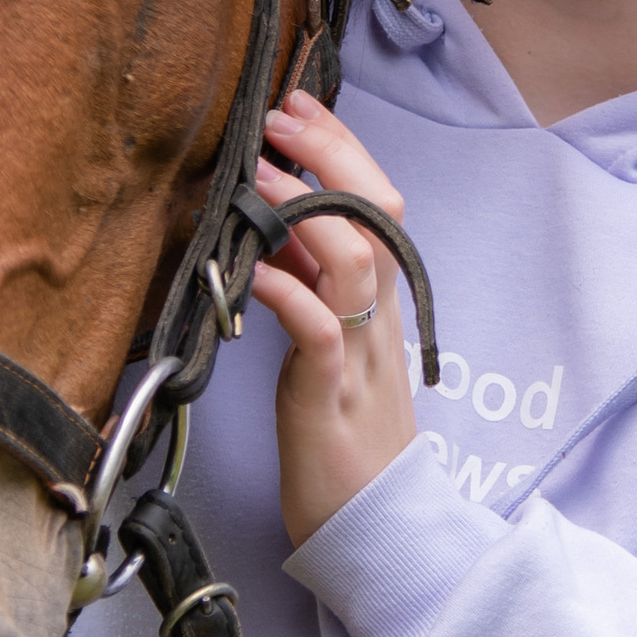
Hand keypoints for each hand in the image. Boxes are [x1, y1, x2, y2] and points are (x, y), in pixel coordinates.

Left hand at [249, 91, 420, 547]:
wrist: (369, 530)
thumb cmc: (339, 441)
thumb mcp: (325, 349)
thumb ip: (309, 288)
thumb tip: (273, 227)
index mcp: (376, 304)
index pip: (377, 204)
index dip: (341, 148)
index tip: (297, 106)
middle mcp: (376, 319)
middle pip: (378, 212)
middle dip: (333, 153)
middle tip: (282, 113)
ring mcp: (359, 356)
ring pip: (356, 260)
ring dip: (306, 207)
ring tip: (259, 170)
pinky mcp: (330, 399)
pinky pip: (319, 332)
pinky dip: (290, 292)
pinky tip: (258, 268)